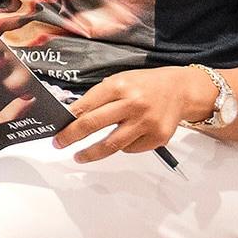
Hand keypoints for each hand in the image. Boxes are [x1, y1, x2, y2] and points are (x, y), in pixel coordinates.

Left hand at [57, 64, 213, 160]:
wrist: (180, 90)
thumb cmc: (145, 85)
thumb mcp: (119, 81)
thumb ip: (99, 97)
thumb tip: (74, 117)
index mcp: (119, 86)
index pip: (86, 106)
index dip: (68, 121)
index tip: (56, 131)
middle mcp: (132, 104)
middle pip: (93, 125)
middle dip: (71, 137)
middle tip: (59, 144)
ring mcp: (146, 122)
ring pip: (111, 145)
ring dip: (91, 153)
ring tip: (80, 156)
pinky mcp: (157, 137)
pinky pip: (131, 149)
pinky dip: (122, 147)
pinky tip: (122, 139)